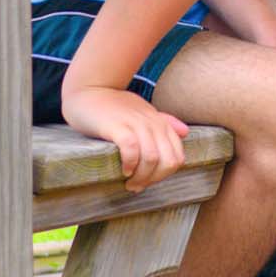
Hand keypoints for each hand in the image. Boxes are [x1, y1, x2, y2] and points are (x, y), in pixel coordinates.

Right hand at [59, 85, 188, 191]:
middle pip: (168, 161)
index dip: (164, 175)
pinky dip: (130, 164)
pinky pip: (132, 150)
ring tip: (129, 182)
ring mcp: (136, 124)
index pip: (177, 157)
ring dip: (141, 177)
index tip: (147, 181)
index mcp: (161, 123)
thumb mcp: (143, 112)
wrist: (89, 90)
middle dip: (154, 179)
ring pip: (152, 159)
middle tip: (136, 186)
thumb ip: (164, 121)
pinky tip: (124, 170)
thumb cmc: (115, 106)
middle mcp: (153, 123)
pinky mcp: (118, 126)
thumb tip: (185, 132)